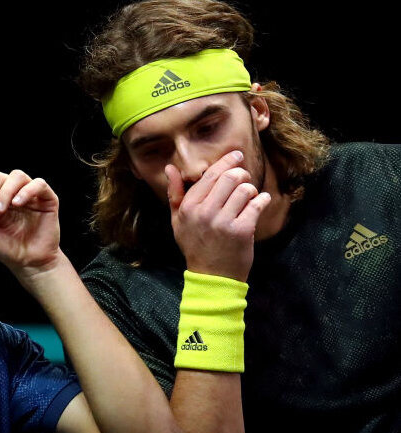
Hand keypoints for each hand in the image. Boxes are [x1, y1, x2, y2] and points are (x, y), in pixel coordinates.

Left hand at [0, 170, 61, 275]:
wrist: (29, 262)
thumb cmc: (5, 248)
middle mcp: (12, 192)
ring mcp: (30, 194)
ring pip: (17, 175)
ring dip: (6, 191)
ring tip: (2, 210)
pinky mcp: (47, 199)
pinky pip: (39, 184)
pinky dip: (27, 191)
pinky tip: (18, 203)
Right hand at [166, 150, 270, 281]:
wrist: (212, 276)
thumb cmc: (195, 246)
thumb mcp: (178, 221)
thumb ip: (174, 194)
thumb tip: (170, 168)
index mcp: (189, 207)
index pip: (210, 175)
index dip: (226, 162)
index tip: (237, 156)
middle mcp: (204, 212)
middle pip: (230, 177)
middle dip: (241, 175)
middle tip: (244, 180)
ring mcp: (223, 222)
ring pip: (245, 189)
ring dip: (251, 190)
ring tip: (248, 198)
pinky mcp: (242, 231)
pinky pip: (257, 204)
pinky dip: (262, 201)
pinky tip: (260, 204)